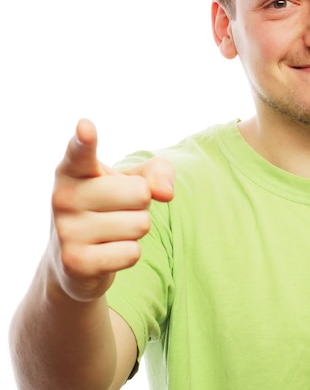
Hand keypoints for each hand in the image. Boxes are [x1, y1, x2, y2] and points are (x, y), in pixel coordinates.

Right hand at [48, 119, 174, 302]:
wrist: (74, 261)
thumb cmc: (110, 207)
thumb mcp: (134, 181)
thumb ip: (158, 171)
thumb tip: (165, 192)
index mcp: (74, 170)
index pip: (80, 152)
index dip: (85, 140)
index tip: (86, 127)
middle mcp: (64, 197)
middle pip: (140, 193)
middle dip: (142, 204)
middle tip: (119, 210)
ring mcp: (66, 231)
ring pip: (140, 224)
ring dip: (136, 230)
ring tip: (112, 231)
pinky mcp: (76, 262)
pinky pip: (132, 253)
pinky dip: (129, 254)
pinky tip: (107, 253)